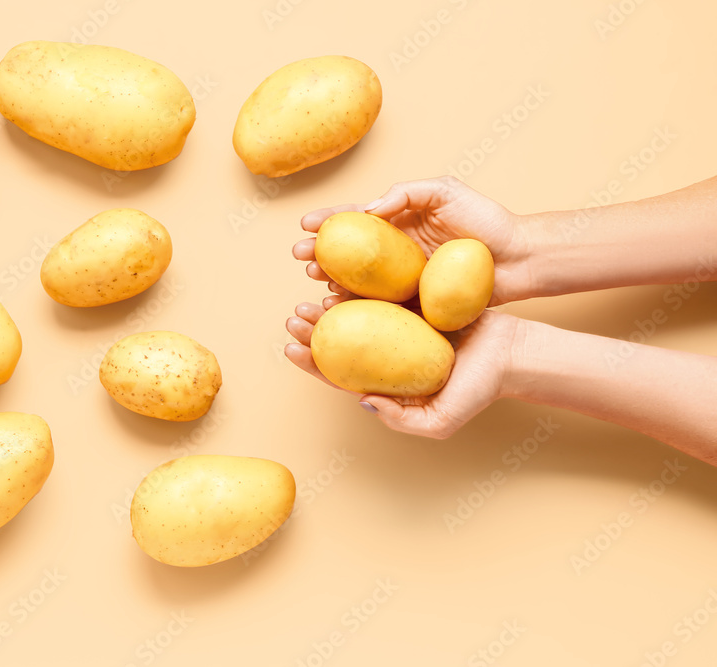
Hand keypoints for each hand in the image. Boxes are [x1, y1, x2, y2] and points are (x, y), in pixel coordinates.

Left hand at [285, 306, 521, 438]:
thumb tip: (360, 400)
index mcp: (387, 383)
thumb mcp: (439, 420)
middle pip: (341, 342)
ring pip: (355, 316)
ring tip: (309, 295)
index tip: (290, 348)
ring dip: (329, 307)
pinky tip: (343, 278)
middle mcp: (388, 356)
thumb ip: (400, 419)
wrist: (513, 354)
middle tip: (294, 316)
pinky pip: (381, 294)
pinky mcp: (414, 305)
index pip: (339, 374)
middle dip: (312, 331)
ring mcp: (399, 329)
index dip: (311, 362)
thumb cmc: (479, 390)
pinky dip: (360, 288)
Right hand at [292, 175, 533, 306]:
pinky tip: (337, 308)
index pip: (355, 219)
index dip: (328, 221)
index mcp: (398, 222)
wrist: (519, 259)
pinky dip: (355, 308)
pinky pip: (378, 307)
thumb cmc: (485, 221)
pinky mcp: (413, 304)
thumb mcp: (445, 191)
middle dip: (318, 253)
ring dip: (330, 281)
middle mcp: (395, 252)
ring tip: (314, 283)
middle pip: (347, 253)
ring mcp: (402, 280)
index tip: (305, 225)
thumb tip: (367, 209)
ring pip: (356, 281)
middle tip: (301, 258)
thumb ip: (405, 193)